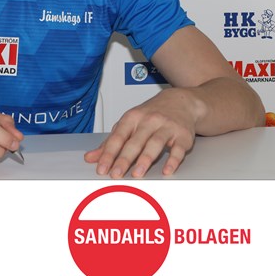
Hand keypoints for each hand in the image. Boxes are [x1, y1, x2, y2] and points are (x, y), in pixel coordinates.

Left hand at [84, 88, 200, 177]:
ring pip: (155, 143)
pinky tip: (167, 170)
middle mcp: (149, 120)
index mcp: (133, 118)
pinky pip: (178, 149)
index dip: (109, 153)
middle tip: (116, 174)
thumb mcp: (129, 123)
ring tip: (138, 173)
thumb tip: (91, 157)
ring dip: (146, 159)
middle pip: (135, 141)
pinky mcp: (183, 136)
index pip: (118, 137)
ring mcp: (167, 127)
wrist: (181, 101)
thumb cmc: (152, 114)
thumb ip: (111, 141)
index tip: (102, 168)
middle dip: (125, 158)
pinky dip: (173, 160)